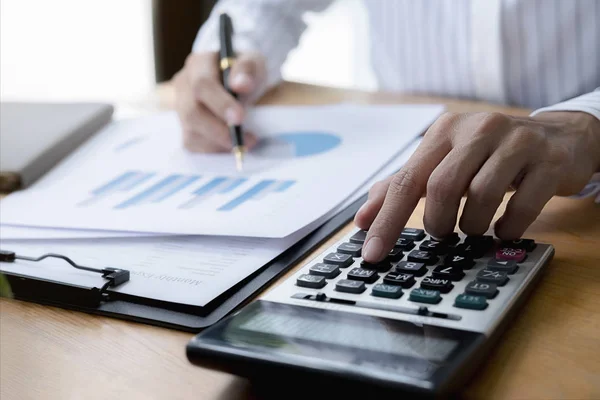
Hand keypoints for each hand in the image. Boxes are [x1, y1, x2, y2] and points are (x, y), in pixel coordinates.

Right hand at [173, 51, 267, 151]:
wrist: (238, 84)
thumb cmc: (244, 73)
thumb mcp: (253, 63)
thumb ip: (247, 69)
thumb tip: (241, 85)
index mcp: (198, 65)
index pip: (202, 85)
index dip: (220, 103)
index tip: (240, 118)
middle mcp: (183, 86)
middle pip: (192, 113)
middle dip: (219, 130)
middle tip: (246, 140)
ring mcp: (181, 109)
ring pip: (191, 133)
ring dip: (220, 143)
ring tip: (245, 142)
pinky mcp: (185, 127)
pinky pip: (194, 145)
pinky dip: (215, 150)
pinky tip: (233, 146)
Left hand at [356, 111, 599, 262]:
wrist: (560, 138)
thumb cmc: (490, 156)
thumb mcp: (445, 161)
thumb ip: (403, 186)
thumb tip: (363, 220)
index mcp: (445, 131)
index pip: (406, 179)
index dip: (387, 219)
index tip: (373, 253)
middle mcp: (479, 129)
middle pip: (442, 187)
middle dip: (437, 222)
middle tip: (443, 232)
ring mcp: (518, 142)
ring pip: (480, 196)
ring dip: (471, 226)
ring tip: (474, 229)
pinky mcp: (549, 161)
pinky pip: (522, 206)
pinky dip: (507, 228)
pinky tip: (503, 229)